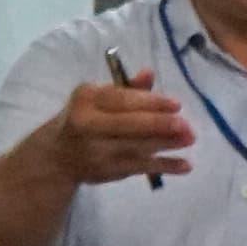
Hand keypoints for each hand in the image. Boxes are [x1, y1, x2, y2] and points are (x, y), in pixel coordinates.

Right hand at [41, 74, 193, 187]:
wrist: (57, 155)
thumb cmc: (83, 118)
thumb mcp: (97, 97)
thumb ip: (125, 88)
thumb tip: (149, 74)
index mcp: (86, 100)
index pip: (121, 100)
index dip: (150, 102)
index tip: (176, 105)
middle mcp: (87, 125)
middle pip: (128, 125)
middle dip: (160, 125)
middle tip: (187, 125)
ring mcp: (96, 151)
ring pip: (136, 147)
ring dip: (166, 144)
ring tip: (189, 140)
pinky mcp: (106, 171)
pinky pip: (139, 168)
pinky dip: (164, 166)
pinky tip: (185, 165)